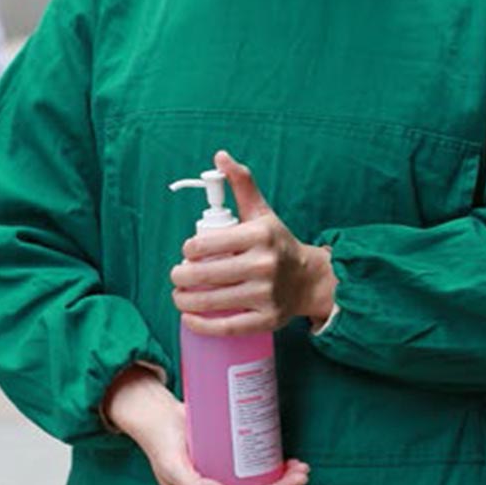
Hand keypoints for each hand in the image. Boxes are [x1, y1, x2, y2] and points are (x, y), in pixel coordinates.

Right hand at [102, 367, 310, 484]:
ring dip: (280, 478)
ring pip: (254, 484)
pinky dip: (269, 467)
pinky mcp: (223, 465)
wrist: (156, 416)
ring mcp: (218, 481)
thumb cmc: (162, 441)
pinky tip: (286, 460)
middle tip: (301, 474)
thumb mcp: (172, 466)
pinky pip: (249, 470)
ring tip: (299, 468)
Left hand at [171, 151, 337, 336]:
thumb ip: (242, 184)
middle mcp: (264, 265)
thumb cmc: (278, 244)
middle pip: (206, 274)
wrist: (309, 279)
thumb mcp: (262, 212)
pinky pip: (227, 326)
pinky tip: (189, 318)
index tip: (187, 252)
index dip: (189, 249)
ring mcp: (265, 294)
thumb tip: (220, 157)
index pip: (208, 243)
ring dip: (185, 300)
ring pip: (212, 301)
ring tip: (179, 295)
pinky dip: (202, 325)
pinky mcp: (266, 320)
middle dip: (181, 276)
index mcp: (259, 235)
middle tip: (176, 276)